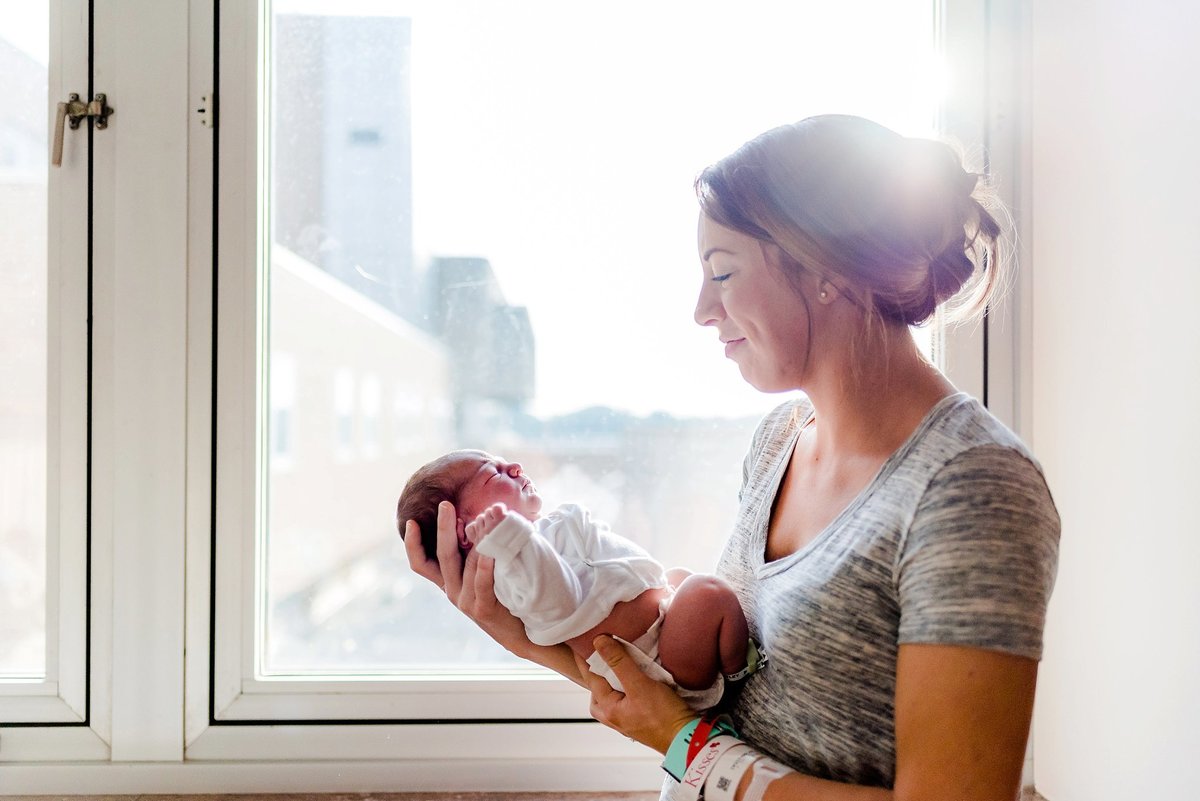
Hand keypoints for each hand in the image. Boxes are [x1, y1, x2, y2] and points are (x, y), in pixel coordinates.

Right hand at [403, 500, 533, 658]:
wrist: (521, 631)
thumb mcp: (485, 571)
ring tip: (487, 516)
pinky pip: (481, 582)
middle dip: (444, 528)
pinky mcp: (482, 609)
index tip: (411, 521)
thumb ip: (478, 550)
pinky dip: (484, 565)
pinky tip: (489, 551)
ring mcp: (465, 601)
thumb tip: (480, 515)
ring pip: (467, 564)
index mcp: (449, 581)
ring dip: (478, 538)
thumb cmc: (505, 594)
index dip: (413, 544)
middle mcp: (452, 590)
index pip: (421, 563)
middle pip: (443, 555)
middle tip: (446, 505)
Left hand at [575, 635, 697, 753]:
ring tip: (617, 669)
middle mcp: (615, 717)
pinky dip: (625, 690)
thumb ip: (619, 662)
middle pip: (596, 693)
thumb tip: (599, 642)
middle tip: (597, 658)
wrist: (686, 739)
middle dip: (594, 675)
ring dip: (611, 683)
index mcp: (608, 709)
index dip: (586, 659)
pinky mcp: (641, 720)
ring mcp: (627, 721)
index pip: (591, 677)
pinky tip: (635, 683)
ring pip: (611, 698)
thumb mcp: (639, 684)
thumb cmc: (664, 716)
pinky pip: (625, 702)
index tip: (580, 644)